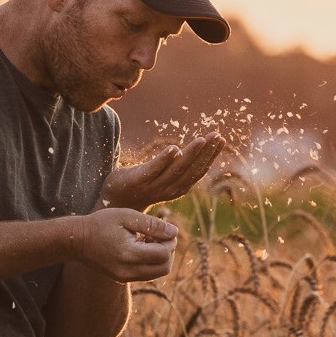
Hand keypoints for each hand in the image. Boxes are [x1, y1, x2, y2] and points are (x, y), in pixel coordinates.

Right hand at [73, 207, 178, 282]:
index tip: (164, 230)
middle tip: (160, 236)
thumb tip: (174, 232)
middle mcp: (128, 270)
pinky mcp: (122, 278)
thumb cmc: (100, 223)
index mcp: (129, 254)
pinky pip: (146, 274)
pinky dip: (150, 262)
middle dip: (169, 251)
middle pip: (164, 268)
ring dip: (160, 258)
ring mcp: (124, 277)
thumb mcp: (126, 216)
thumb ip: (152, 225)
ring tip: (149, 240)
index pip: (163, 254)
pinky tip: (141, 247)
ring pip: (157, 273)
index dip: (170, 241)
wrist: (76, 240)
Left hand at [102, 135, 225, 211]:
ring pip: (176, 170)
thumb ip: (177, 167)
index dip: (211, 156)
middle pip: (192, 170)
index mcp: (178, 188)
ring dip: (191, 154)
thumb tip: (193, 149)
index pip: (199, 170)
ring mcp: (153, 186)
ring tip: (202, 139)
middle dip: (206, 153)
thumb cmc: (141, 185)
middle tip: (217, 136)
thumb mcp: (163, 177)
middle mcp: (169, 189)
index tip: (221, 139)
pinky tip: (174, 148)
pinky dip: (164, 160)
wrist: (114, 200)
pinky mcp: (137, 182)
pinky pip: (153, 170)